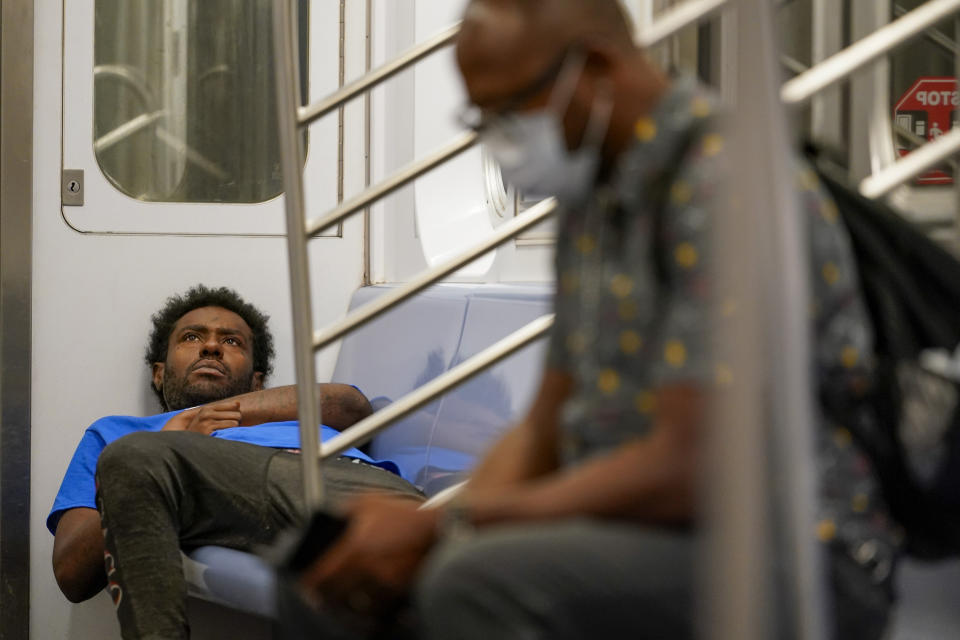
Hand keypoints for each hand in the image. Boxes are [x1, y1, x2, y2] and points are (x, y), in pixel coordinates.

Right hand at [162, 401, 241, 434]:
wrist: (187, 444)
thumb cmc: (200, 430)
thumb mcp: (207, 417)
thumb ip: (222, 410)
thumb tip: (238, 403)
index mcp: (207, 408)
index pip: (232, 406)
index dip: (237, 412)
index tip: (235, 418)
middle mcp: (207, 413)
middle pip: (236, 414)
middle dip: (238, 421)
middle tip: (235, 426)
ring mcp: (208, 422)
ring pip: (234, 422)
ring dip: (235, 428)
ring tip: (230, 431)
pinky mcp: (210, 431)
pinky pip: (229, 429)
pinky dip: (231, 432)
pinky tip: (226, 435)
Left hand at [299, 495, 438, 615]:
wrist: (438, 528)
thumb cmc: (403, 514)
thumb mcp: (369, 501)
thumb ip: (343, 510)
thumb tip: (326, 522)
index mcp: (354, 545)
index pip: (321, 576)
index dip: (310, 585)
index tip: (306, 586)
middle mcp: (366, 567)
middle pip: (334, 596)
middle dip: (326, 597)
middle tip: (322, 596)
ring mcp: (383, 582)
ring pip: (354, 606)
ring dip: (347, 605)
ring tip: (344, 600)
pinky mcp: (398, 592)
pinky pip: (376, 608)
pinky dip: (369, 607)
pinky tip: (367, 600)